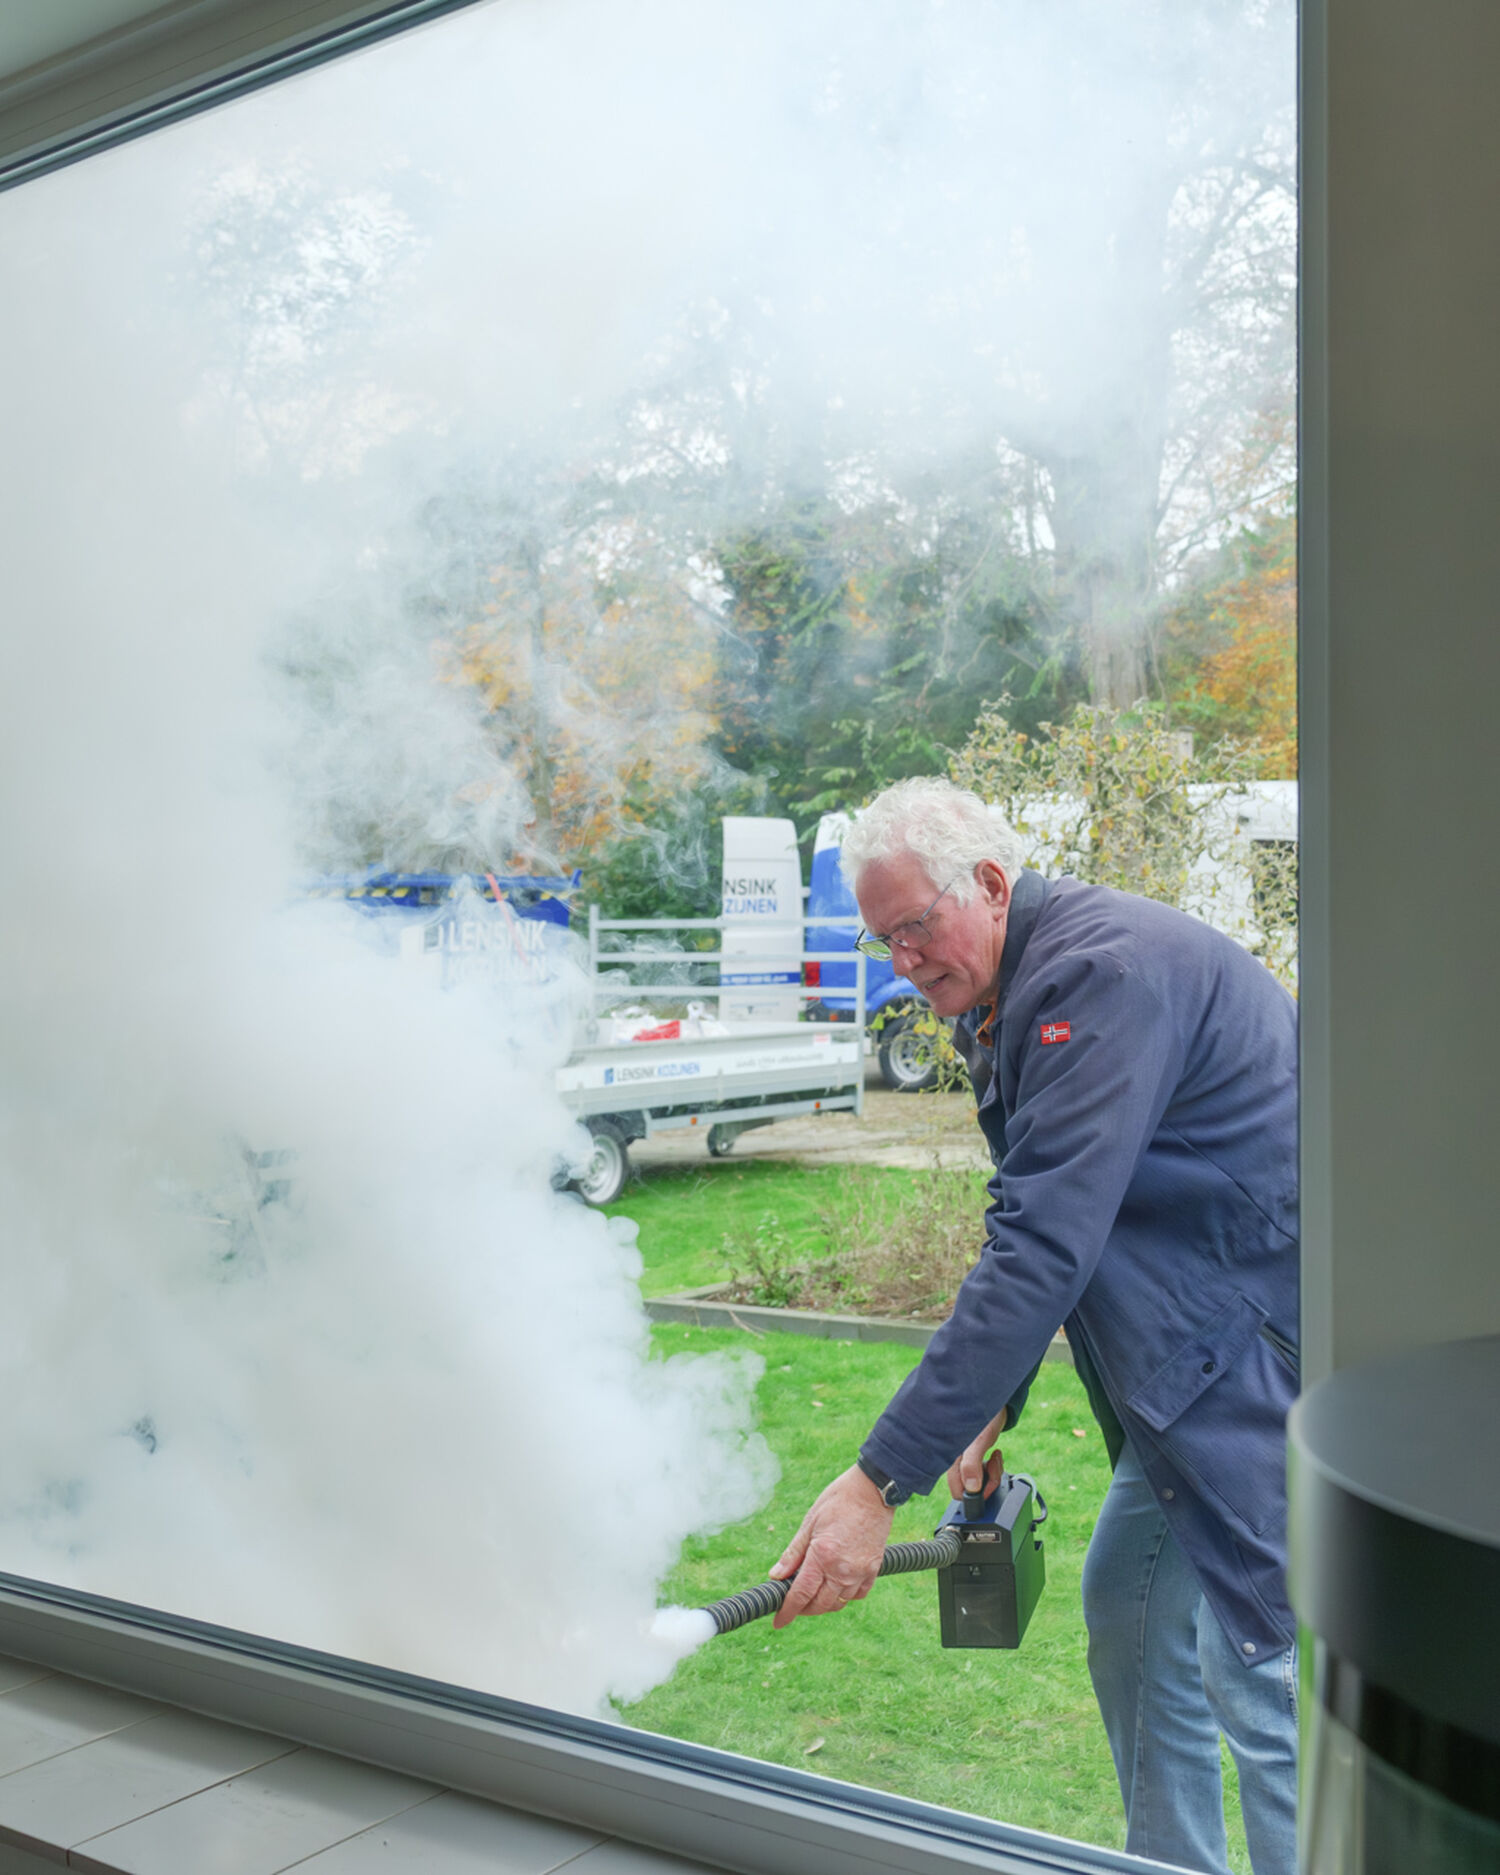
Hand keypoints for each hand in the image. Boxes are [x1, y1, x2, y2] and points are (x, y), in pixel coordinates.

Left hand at [768, 1466, 893, 1626]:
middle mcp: (842, 1569)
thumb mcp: (810, 1522)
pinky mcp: (874, 1569)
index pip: (801, 1594)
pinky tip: (836, 1586)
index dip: (788, 1611)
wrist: (873, 1490)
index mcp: (822, 1555)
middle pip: (819, 1604)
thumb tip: (776, 1576)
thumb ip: (793, 1553)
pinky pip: (858, 1595)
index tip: (778, 1621)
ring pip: (839, 1603)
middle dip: (804, 1609)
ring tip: (813, 1594)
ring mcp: (860, 1572)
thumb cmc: (839, 1500)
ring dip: (823, 1604)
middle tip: (793, 1603)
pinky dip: (845, 1596)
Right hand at [946, 1408, 1007, 1501]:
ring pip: (978, 1481)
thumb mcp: (979, 1439)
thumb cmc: (984, 1415)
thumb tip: (971, 1488)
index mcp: (950, 1458)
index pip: (957, 1491)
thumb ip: (972, 1463)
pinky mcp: (974, 1455)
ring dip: (992, 1474)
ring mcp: (965, 1458)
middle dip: (987, 1482)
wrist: (995, 1400)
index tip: (987, 1484)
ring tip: (995, 1458)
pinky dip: (993, 1468)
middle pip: (970, 1488)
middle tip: (994, 1466)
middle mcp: (955, 1460)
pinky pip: (984, 1472)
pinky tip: (995, 1455)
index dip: (975, 1494)